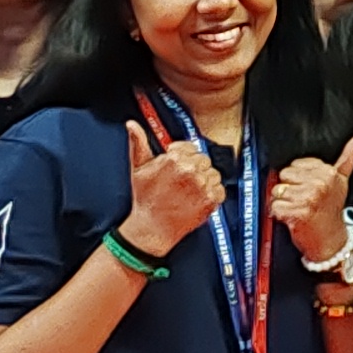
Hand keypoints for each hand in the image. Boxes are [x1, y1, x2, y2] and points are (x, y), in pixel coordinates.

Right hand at [120, 114, 226, 258]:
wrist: (151, 228)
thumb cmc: (144, 199)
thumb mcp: (138, 168)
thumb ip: (138, 142)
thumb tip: (131, 124)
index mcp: (174, 159)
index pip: (192, 148)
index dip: (185, 158)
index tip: (178, 168)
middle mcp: (190, 170)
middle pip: (203, 160)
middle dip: (195, 169)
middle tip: (182, 183)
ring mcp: (202, 185)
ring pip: (213, 174)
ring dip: (205, 181)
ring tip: (188, 192)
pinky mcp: (210, 200)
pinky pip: (220, 189)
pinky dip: (213, 194)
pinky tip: (197, 199)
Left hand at [270, 133, 352, 271]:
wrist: (331, 240)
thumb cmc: (332, 210)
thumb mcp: (342, 180)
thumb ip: (348, 156)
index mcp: (329, 172)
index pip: (295, 165)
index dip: (298, 178)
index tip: (308, 189)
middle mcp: (320, 183)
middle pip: (284, 175)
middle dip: (289, 189)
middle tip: (302, 200)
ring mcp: (309, 198)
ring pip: (277, 191)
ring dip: (283, 202)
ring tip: (297, 209)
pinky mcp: (298, 212)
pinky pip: (275, 206)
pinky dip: (279, 214)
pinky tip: (292, 218)